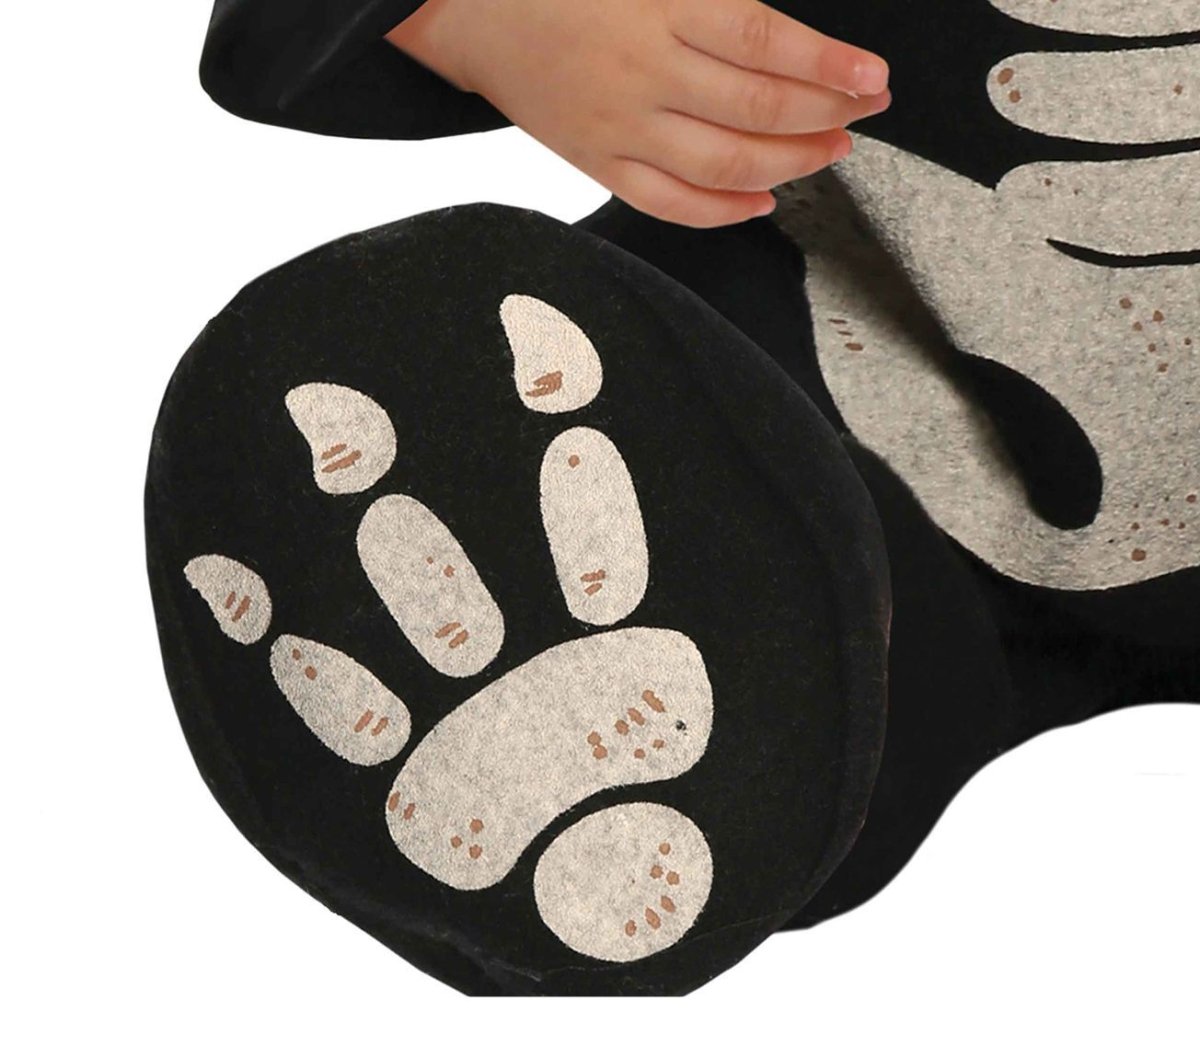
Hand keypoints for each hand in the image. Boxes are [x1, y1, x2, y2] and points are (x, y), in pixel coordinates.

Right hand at [387, 0, 891, 227]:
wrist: (469, 12)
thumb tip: (777, 32)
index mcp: (657, 3)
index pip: (767, 42)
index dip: (829, 65)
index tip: (873, 77)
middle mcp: (643, 72)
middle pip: (758, 109)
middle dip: (826, 114)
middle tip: (864, 111)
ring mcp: (618, 127)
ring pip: (724, 163)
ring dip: (790, 163)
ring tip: (827, 150)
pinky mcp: (597, 163)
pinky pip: (669, 204)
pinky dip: (722, 211)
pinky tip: (761, 200)